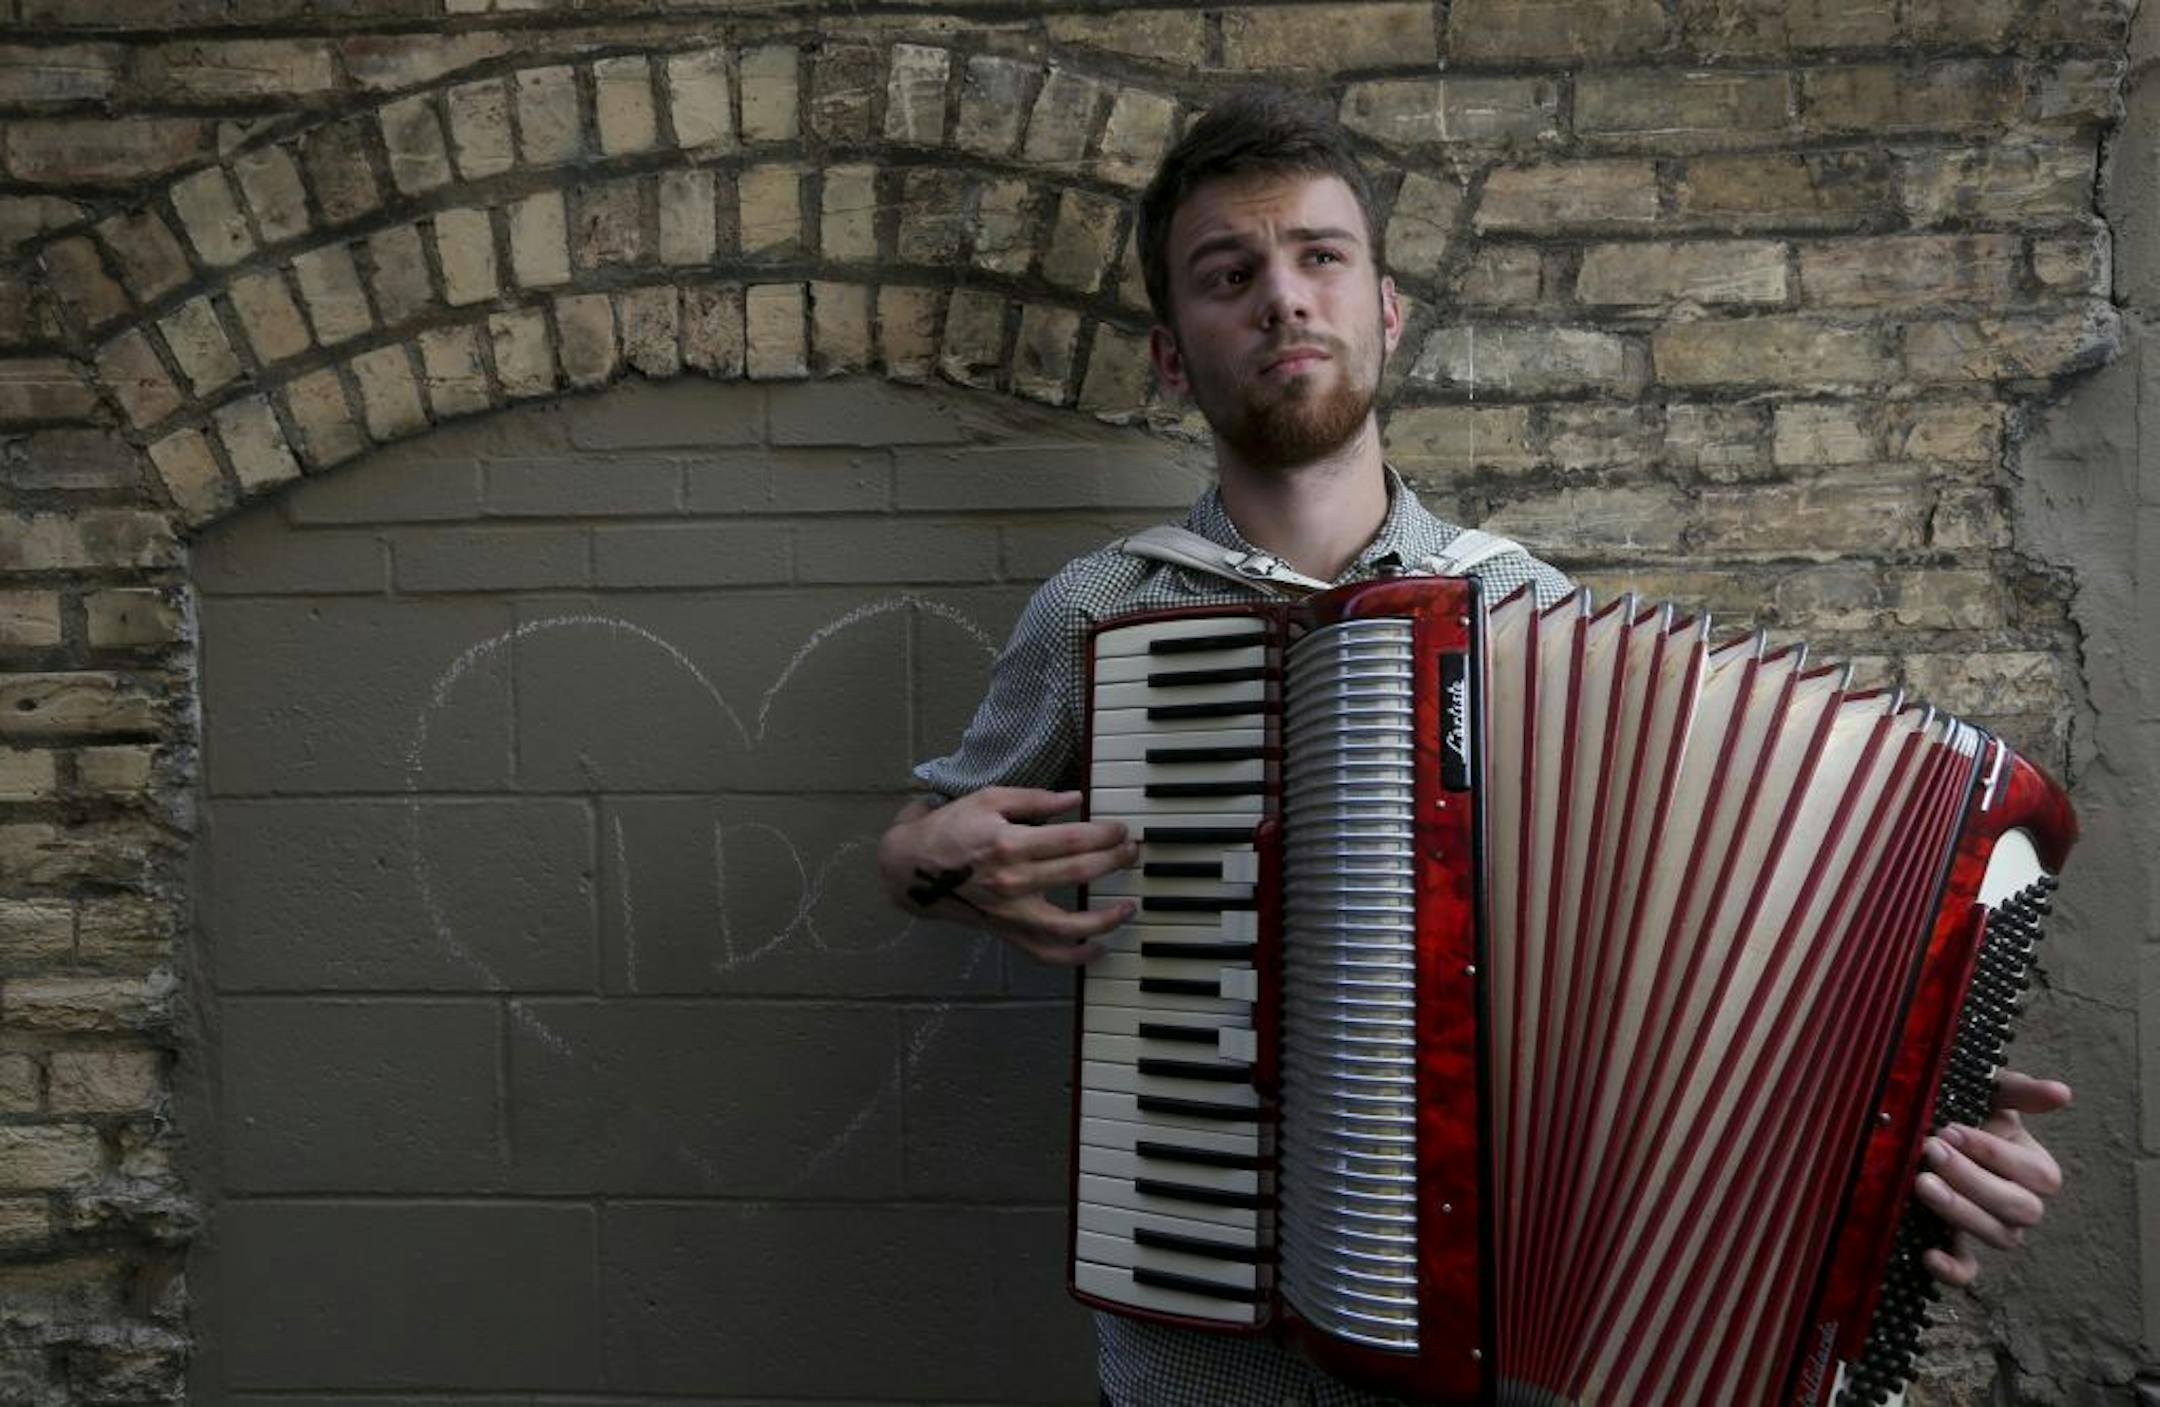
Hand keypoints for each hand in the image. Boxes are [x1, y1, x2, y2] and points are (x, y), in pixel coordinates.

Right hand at [878, 787, 1138, 965]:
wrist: (910, 868)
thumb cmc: (950, 827)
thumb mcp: (989, 799)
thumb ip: (1035, 800)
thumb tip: (1075, 798)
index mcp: (1010, 844)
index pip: (1073, 839)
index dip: (1105, 834)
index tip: (1121, 829)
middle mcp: (1013, 882)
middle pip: (1078, 873)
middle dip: (1113, 861)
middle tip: (1132, 852)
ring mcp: (1010, 912)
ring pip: (1068, 925)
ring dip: (1105, 918)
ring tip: (1128, 907)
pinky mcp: (1005, 931)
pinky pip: (1044, 953)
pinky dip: (1073, 958)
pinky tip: (1098, 949)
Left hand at [1916, 1069, 2071, 1286]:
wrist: (1923, 1130)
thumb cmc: (1964, 1111)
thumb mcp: (1987, 1093)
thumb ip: (2020, 1090)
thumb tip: (2062, 1093)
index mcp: (2033, 1168)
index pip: (2036, 1175)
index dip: (1995, 1154)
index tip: (1951, 1129)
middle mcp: (2020, 1204)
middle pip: (2020, 1208)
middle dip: (1973, 1179)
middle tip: (1931, 1150)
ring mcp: (1992, 1228)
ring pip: (1999, 1236)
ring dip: (1961, 1212)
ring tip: (1922, 1183)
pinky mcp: (1959, 1247)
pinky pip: (1967, 1271)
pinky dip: (1952, 1270)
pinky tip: (1928, 1254)